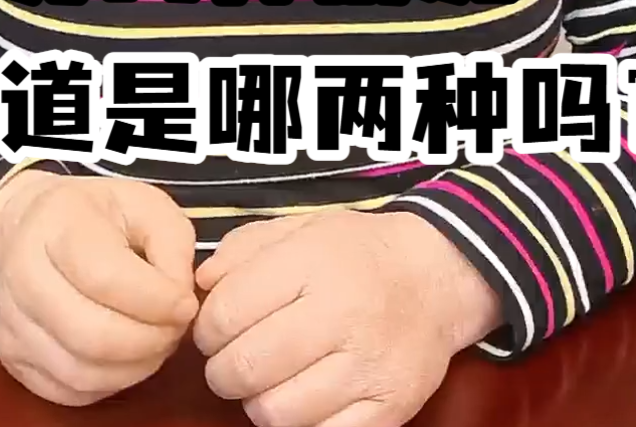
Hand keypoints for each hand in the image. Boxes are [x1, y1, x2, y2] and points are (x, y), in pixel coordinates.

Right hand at [0, 171, 197, 406]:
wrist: (25, 226)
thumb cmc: (96, 213)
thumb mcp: (145, 204)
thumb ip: (172, 244)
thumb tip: (179, 299)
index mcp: (59, 225)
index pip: (107, 278)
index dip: (156, 301)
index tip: (186, 304)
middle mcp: (25, 276)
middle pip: (92, 336)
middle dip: (149, 342)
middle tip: (175, 330)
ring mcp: (12, 323)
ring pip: (80, 372)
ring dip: (133, 368)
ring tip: (156, 343)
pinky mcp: (12, 358)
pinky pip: (68, 391)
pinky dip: (108, 383)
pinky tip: (127, 357)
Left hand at [193, 209, 502, 426]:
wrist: (434, 277)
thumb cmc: (355, 252)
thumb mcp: (299, 227)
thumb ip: (242, 249)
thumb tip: (200, 288)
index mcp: (313, 262)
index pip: (226, 313)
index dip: (206, 329)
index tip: (214, 329)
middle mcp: (342, 314)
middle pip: (245, 367)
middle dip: (223, 369)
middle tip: (235, 359)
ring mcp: (368, 367)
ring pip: (275, 412)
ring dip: (258, 400)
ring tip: (271, 378)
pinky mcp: (388, 409)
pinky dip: (299, 423)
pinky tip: (303, 396)